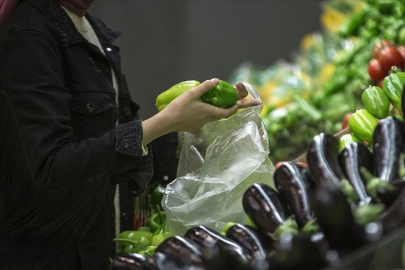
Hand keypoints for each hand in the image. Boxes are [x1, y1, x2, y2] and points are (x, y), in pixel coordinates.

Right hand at [142, 78, 260, 144]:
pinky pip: (209, 116)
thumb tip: (217, 80)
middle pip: (227, 112)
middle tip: (244, 97)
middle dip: (237, 104)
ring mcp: (203, 122)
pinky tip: (208, 103)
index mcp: (211, 112)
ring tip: (227, 97)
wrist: (167, 123)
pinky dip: (214, 109)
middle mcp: (210, 118)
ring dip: (225, 106)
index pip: (232, 110)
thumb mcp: (192, 94)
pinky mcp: (197, 124)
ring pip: (218, 114)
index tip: (253, 102)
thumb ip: (205, 87)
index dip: (243, 105)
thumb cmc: (179, 108)